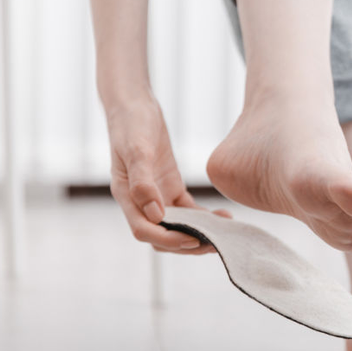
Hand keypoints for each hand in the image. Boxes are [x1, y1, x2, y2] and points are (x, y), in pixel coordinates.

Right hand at [105, 93, 230, 253]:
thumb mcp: (136, 150)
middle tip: (217, 244)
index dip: (168, 240)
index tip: (193, 240)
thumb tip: (155, 215)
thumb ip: (142, 183)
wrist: (135, 106)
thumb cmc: (132, 124)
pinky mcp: (170, 188)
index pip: (144, 231)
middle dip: (188, 244)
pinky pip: (187, 211)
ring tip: (225, 233)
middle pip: (162, 236)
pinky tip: (222, 216)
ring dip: (198, 234)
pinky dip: (203, 218)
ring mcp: (156, 196)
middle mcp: (140, 202)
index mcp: (126, 197)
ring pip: (177, 227)